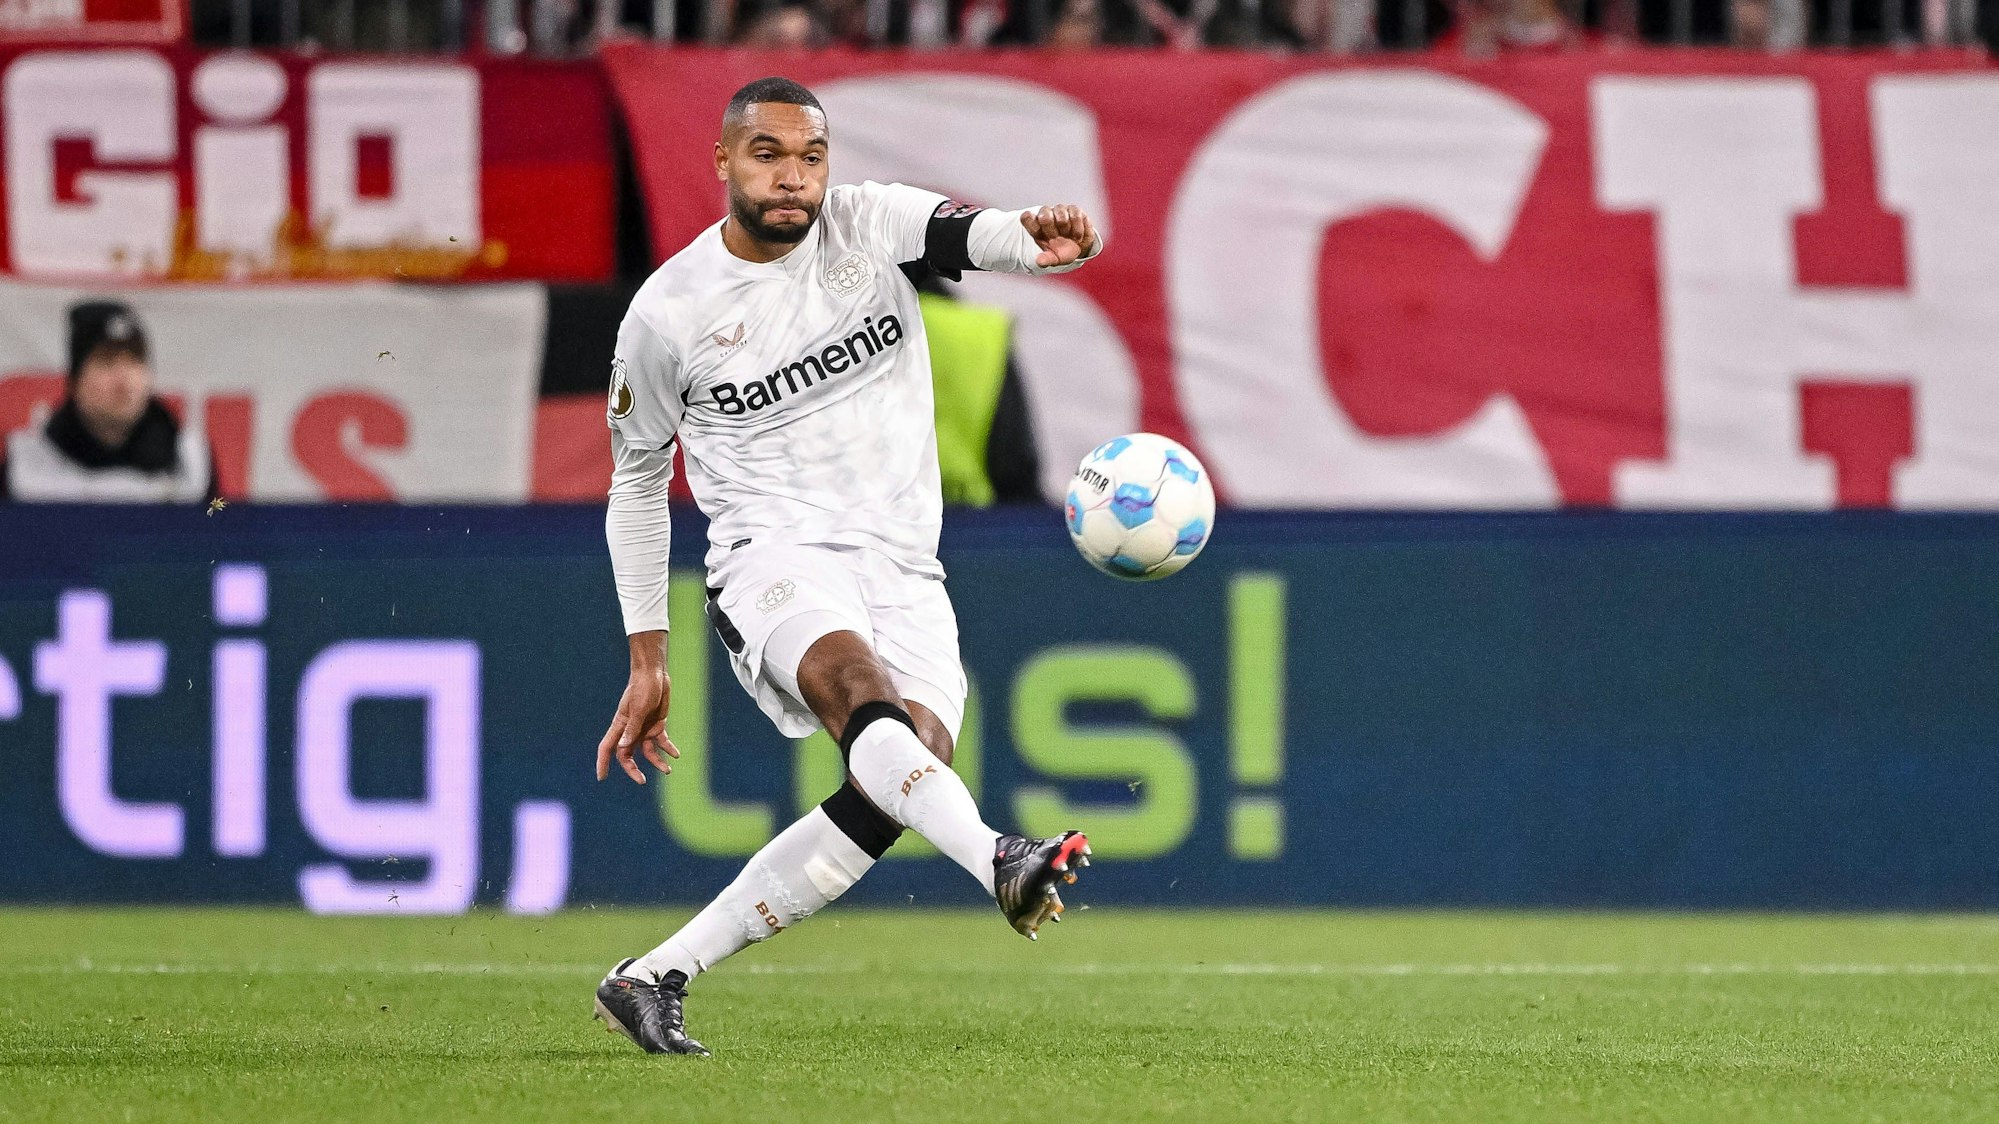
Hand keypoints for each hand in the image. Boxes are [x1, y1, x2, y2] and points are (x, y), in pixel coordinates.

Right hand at [596, 650, 679, 783]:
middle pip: (627, 755)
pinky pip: (661, 742)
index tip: (601, 777)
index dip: (603, 762)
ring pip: (647, 752)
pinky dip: (668, 749)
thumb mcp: (639, 709)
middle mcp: (630, 730)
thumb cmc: (643, 688)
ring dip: (656, 762)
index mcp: (620, 726)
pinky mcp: (657, 725)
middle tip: (641, 780)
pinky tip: (676, 755)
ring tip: (667, 770)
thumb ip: (632, 729)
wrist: (655, 674)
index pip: (607, 748)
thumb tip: (623, 748)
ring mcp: (643, 728)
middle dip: (633, 769)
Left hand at [1021, 204, 1098, 267]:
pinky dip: (1077, 229)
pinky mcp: (1074, 209)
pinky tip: (1076, 234)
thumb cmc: (1062, 251)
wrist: (1080, 248)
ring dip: (1066, 230)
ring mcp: (1060, 210)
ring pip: (1061, 218)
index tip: (1039, 234)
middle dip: (1052, 231)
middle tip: (1056, 238)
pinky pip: (1075, 217)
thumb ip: (1046, 260)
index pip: (1026, 217)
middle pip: (1044, 217)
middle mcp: (1046, 215)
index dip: (1031, 223)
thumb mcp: (1054, 258)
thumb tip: (1040, 262)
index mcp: (1037, 226)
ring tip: (1068, 235)